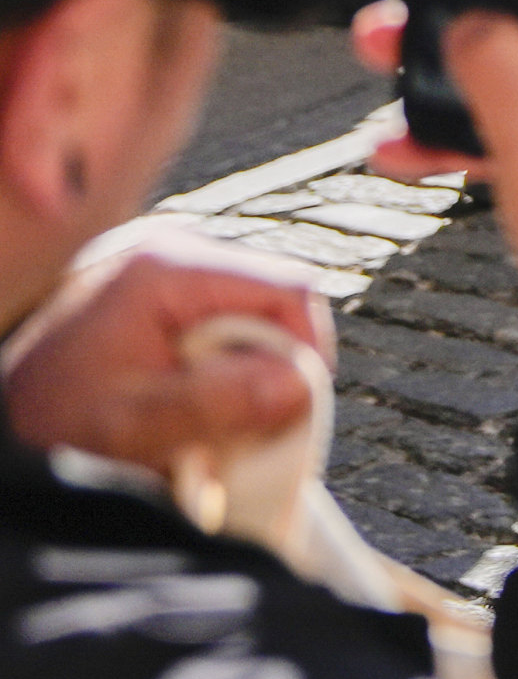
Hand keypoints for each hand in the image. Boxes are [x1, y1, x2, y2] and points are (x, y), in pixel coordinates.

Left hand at [1, 231, 337, 470]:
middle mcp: (171, 251)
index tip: (296, 410)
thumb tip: (299, 384)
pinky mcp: (161, 290)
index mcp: (165, 268)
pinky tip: (196, 401)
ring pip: (254, 312)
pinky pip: (226, 320)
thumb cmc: (51, 426)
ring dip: (249, 369)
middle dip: (274, 364)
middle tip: (253, 425)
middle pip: (274, 299)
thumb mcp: (131, 427)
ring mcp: (167, 268)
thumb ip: (215, 403)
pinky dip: (224, 365)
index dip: (306, 350)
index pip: (286, 288)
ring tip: (216, 420)